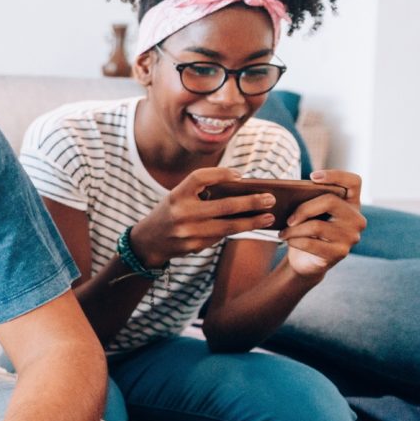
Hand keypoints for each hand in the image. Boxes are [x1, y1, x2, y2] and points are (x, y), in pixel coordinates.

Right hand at [130, 168, 277, 265]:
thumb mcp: (177, 197)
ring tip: (269, 217)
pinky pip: (220, 237)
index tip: (240, 175)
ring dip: (251, 222)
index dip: (221, 174)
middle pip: (224, 205)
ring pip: (228, 226)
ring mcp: (188, 232)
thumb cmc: (170, 213)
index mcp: (176, 195)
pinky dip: (235, 231)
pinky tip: (248, 226)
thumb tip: (239, 190)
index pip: (199, 177)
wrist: (148, 241)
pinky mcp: (194, 246)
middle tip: (270, 199)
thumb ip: (200, 192)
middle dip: (251, 203)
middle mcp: (181, 212)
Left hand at [281, 170, 365, 278]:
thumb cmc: (307, 230)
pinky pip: (311, 242)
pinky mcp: (340, 253)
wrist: (306, 260)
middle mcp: (356, 219)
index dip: (335, 175)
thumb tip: (288, 193)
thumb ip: (309, 200)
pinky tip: (288, 240)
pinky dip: (294, 241)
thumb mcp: (310, 213)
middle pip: (330, 201)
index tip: (313, 176)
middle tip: (288, 219)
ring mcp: (351, 237)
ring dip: (293, 229)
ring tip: (283, 232)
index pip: (354, 182)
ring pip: (316, 225)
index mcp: (351, 204)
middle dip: (303, 208)